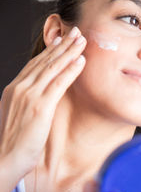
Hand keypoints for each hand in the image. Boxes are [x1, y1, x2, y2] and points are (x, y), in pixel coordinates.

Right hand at [0, 27, 85, 180]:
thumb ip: (25, 102)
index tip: (61, 42)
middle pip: (44, 62)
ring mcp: (30, 96)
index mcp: (14, 89)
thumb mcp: (16, 115)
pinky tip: (80, 61)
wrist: (4, 158)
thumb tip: (37, 98)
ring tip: (81, 41)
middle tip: (76, 33)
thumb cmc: (12, 142)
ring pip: (53, 68)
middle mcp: (20, 88)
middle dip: (63, 46)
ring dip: (69, 52)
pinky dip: (70, 70)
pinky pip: (58, 83)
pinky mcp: (41, 107)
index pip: (34, 65)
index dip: (50, 52)